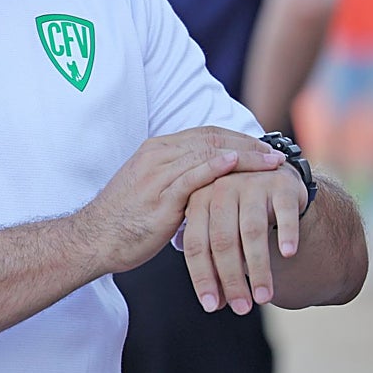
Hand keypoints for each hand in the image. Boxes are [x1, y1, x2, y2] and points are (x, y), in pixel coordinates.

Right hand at [85, 126, 284, 275]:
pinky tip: (236, 164)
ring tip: (272, 163)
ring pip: (208, 153)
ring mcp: (158, 174)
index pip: (205, 133)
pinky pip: (192, 176)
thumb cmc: (124, 219)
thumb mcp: (151, 189)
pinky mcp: (161, 196)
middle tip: (276, 154)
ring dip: (245, 156)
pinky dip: (215, 166)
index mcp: (156, 149)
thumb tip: (205, 183)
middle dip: (248, 144)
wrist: (95, 238)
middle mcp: (158, 155)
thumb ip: (176, 179)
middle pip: (212, 138)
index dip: (237, 138)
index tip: (262, 148)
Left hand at [180, 165, 306, 315]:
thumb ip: (214, 262)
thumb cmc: (240, 214)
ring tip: (264, 298)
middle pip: (223, 240)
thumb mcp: (221, 232)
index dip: (203, 277)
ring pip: (252, 231)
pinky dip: (286, 232)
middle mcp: (221, 188)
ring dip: (259, 268)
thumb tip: (214, 303)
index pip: (196, 244)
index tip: (211, 307)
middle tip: (242, 309)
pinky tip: (288, 253)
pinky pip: (284, 212)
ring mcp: (251, 183)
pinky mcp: (281, 184)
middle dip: (231, 279)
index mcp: (199, 200)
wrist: (273, 178)